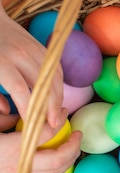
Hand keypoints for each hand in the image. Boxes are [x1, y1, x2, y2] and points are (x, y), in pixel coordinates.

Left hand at [0, 10, 63, 127]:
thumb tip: (7, 110)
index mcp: (1, 61)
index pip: (20, 89)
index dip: (29, 108)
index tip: (33, 125)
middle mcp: (21, 54)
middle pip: (44, 84)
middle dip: (51, 107)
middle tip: (54, 124)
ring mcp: (34, 48)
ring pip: (54, 78)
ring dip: (59, 97)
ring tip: (57, 114)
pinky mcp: (42, 47)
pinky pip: (57, 69)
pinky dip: (59, 84)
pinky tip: (57, 97)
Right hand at [0, 117, 80, 172]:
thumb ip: (6, 119)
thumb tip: (24, 115)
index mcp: (15, 148)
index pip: (47, 134)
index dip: (59, 121)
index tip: (64, 112)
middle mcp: (22, 165)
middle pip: (58, 160)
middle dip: (73, 147)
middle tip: (78, 134)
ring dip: (69, 160)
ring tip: (74, 147)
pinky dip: (58, 168)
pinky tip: (60, 160)